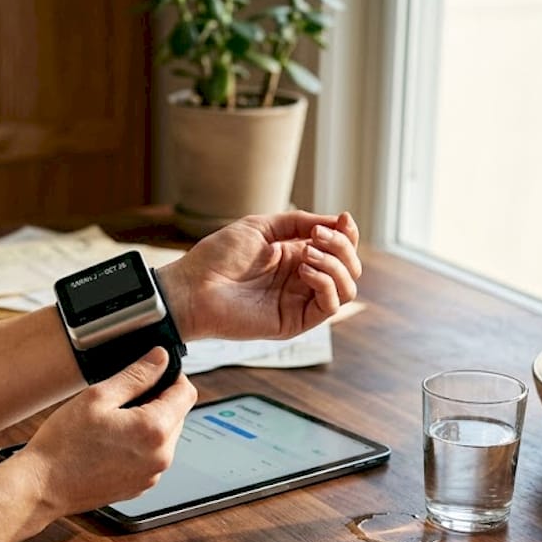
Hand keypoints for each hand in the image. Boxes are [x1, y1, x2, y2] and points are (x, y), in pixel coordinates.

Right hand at [15, 348, 197, 517]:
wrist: (43, 486)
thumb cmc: (63, 444)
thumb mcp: (98, 396)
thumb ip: (136, 375)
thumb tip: (160, 358)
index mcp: (154, 431)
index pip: (186, 392)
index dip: (170, 376)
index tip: (150, 372)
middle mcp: (161, 457)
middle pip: (178, 414)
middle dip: (157, 400)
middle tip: (120, 399)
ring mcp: (152, 475)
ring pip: (165, 436)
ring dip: (148, 423)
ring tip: (111, 423)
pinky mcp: (140, 486)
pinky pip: (151, 456)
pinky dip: (139, 444)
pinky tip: (110, 442)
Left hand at [160, 211, 361, 340]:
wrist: (192, 287)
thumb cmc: (218, 257)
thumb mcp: (262, 227)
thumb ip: (299, 222)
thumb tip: (338, 221)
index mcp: (295, 258)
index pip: (339, 249)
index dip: (348, 233)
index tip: (343, 218)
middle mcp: (301, 281)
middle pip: (349, 268)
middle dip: (343, 246)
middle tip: (318, 236)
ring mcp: (299, 303)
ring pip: (347, 288)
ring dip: (336, 264)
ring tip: (309, 252)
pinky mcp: (294, 322)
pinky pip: (329, 306)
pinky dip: (325, 282)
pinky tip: (303, 268)